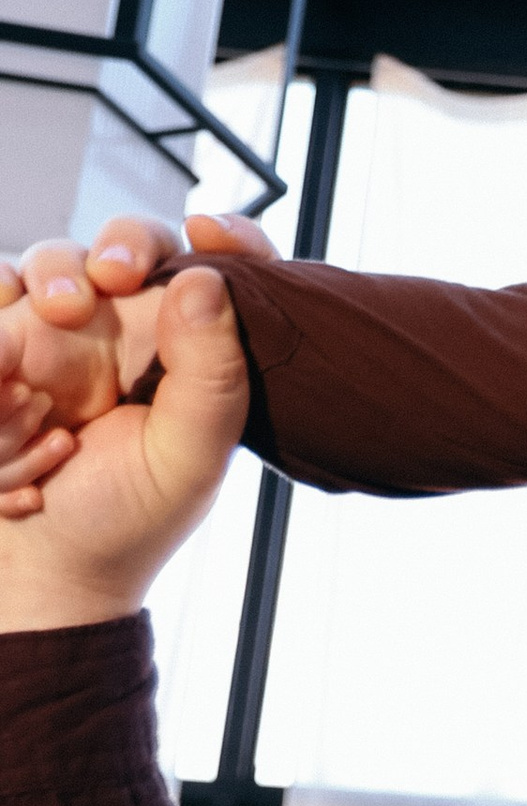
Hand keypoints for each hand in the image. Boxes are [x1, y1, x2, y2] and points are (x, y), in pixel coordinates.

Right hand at [0, 265, 250, 631]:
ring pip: (45, 262)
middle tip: (111, 278)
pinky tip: (11, 378)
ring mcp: (51, 337)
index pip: (214, 269)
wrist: (46, 573)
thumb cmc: (128, 522)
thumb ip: (213, 376)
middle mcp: (120, 332)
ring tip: (55, 316)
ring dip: (49, 278)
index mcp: (184, 350)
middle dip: (116, 245)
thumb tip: (208, 280)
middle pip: (119, 244)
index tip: (210, 232)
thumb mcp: (188, 460)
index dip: (225, 235)